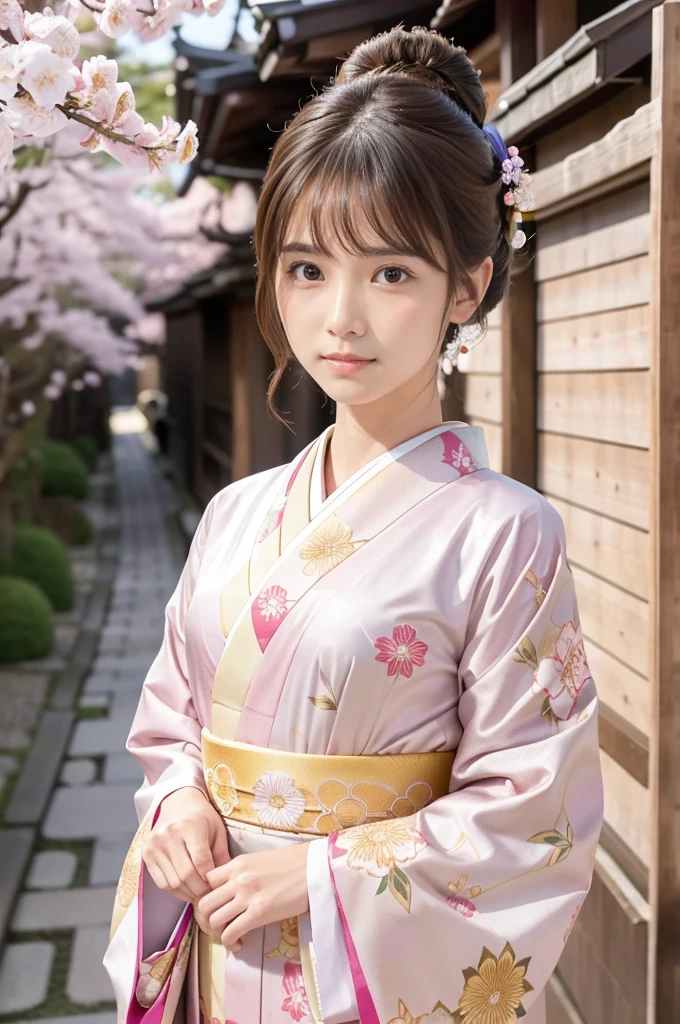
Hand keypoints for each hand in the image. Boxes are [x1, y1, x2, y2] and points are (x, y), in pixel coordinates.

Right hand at [142, 786, 230, 903]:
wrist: (178, 802)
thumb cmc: (202, 817)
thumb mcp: (217, 830)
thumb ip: (222, 855)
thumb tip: (227, 882)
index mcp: (190, 826)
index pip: (201, 861)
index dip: (210, 879)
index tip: (217, 886)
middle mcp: (170, 834)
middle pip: (186, 875)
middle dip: (200, 890)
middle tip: (209, 894)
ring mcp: (156, 845)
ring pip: (173, 882)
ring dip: (188, 893)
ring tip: (198, 891)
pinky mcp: (147, 853)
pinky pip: (161, 882)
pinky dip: (175, 890)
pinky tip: (185, 887)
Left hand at [195, 842, 309, 952]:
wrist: (316, 868)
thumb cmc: (293, 863)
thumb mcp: (260, 861)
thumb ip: (242, 874)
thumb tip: (231, 892)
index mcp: (237, 863)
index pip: (206, 881)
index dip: (208, 896)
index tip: (217, 907)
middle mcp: (238, 878)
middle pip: (205, 903)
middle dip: (208, 920)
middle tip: (218, 927)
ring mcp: (247, 896)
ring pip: (214, 920)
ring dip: (218, 933)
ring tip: (230, 936)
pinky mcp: (259, 913)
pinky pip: (231, 932)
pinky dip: (231, 942)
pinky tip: (239, 943)